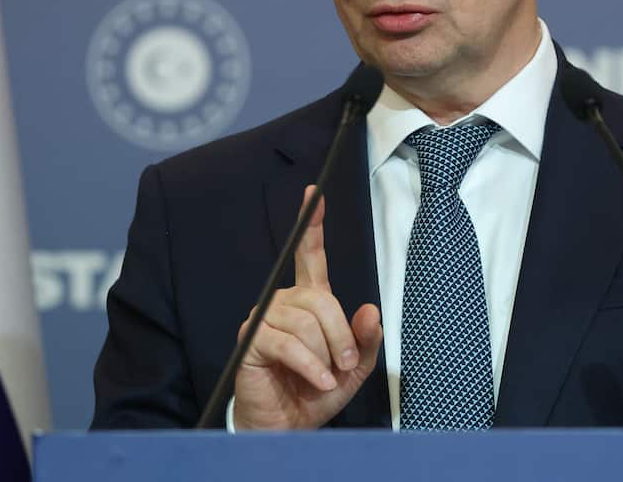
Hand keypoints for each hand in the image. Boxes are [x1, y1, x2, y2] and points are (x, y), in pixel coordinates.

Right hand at [231, 186, 382, 429]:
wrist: (288, 427)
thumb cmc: (316, 392)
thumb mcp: (353, 367)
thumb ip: (364, 339)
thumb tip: (371, 310)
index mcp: (309, 301)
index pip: (311, 256)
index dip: (312, 225)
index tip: (314, 194)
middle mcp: (285, 302)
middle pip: (322, 300)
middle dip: (341, 335)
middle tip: (345, 364)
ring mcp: (265, 318)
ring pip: (307, 322)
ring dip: (325, 355)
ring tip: (327, 376)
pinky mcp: (251, 340)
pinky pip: (288, 343)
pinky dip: (310, 365)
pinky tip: (318, 381)